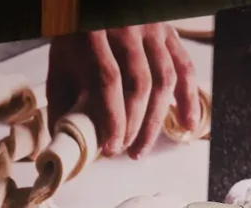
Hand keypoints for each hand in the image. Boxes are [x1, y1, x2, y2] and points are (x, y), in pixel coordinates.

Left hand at [46, 25, 198, 159]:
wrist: (94, 9)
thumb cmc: (77, 39)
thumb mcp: (60, 63)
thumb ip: (62, 101)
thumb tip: (67, 144)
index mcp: (95, 34)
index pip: (110, 80)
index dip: (113, 119)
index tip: (111, 147)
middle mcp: (126, 28)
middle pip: (139, 84)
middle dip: (135, 126)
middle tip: (127, 151)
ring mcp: (151, 30)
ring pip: (163, 80)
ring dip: (155, 121)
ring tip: (142, 147)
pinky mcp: (168, 33)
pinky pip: (184, 67)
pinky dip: (189, 97)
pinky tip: (187, 123)